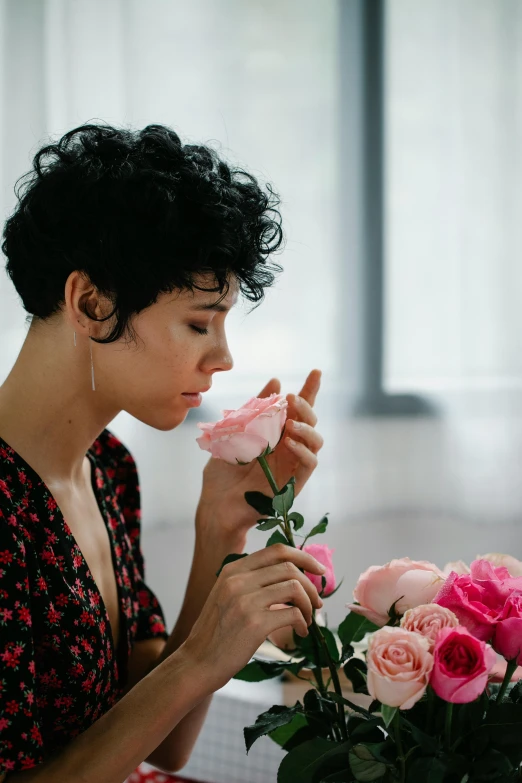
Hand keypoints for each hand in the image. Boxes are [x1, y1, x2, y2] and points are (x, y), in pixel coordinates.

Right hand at [182, 544, 324, 691]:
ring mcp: (245, 601)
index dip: (303, 557)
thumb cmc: (217, 632)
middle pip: (289, 568)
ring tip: (307, 619)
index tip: (319, 571)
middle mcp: (238, 580)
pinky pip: (292, 614)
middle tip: (317, 602)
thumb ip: (251, 582)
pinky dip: (303, 623)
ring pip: (294, 588)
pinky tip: (300, 632)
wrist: (197, 662)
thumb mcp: (227, 595)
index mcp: (233, 569)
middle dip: (311, 585)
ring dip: (308, 604)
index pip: (277, 550)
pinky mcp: (254, 624)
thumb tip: (291, 577)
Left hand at [196, 369, 323, 539]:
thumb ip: (255, 409)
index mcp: (275, 435)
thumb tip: (276, 380)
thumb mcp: (234, 433)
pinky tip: (290, 442)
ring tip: (291, 423)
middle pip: (310, 422)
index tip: (316, 371)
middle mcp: (288, 448)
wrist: (215, 507)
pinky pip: (309, 464)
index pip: (297, 410)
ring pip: (316, 442)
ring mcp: (292, 465)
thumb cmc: (221, 474)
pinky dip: (303, 450)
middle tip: (292, 398)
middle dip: (306, 406)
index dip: (309, 390)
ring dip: (307, 428)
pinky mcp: (294, 484)